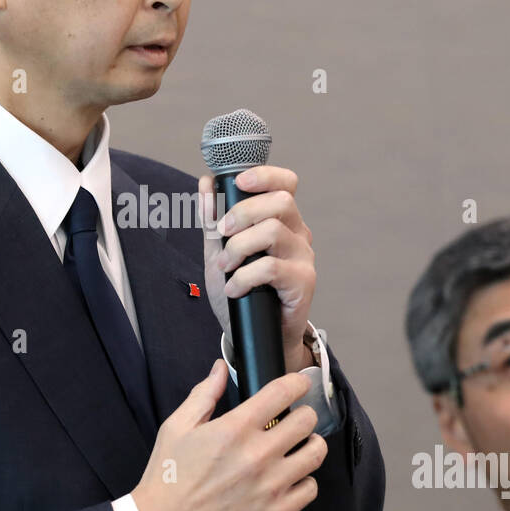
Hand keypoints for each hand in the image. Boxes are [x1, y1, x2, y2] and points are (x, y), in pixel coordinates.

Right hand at [131, 358, 327, 510]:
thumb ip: (204, 394)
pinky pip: (311, 489)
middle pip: (307, 420)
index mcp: (234, 429)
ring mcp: (270, 486)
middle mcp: (258, 455)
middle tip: (292, 420)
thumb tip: (221, 367)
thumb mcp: (177, 427)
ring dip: (309, 445)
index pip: (283, 392)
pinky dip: (303, 480)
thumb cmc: (167, 477)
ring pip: (316, 453)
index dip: (296, 382)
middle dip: (302, 414)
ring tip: (296, 448)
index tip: (298, 384)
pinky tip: (288, 478)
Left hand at [198, 167, 316, 373]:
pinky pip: (272, 267)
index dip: (265, 175)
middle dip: (243, 212)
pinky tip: (234, 288)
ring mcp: (303, 257)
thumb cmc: (240, 291)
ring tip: (224, 266)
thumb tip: (205, 182)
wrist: (251, 335)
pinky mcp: (304, 282)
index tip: (238, 181)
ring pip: (274, 231)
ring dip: (239, 247)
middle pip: (281, 202)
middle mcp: (298, 233)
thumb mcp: (218, 252)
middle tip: (222, 232)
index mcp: (281, 220)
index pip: (286, 184)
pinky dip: (245, 276)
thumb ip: (212, 220)